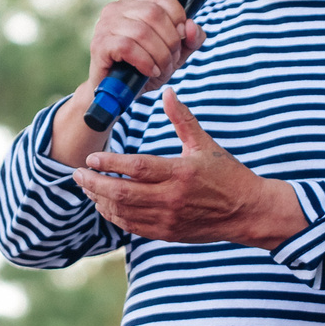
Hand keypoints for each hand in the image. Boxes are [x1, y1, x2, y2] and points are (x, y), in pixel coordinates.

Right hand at [47, 0, 205, 163]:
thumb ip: (190, 39)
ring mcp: (105, 25)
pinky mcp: (99, 44)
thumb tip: (191, 26)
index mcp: (135, 3)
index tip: (180, 38)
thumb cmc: (144, 69)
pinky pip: (127, 47)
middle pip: (154, 14)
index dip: (177, 15)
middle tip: (171, 61)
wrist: (116, 94)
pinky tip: (149, 71)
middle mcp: (117, 8)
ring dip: (159, 55)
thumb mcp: (174, 54)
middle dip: (170, 41)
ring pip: (142, 31)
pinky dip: (144, 61)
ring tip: (160, 69)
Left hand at [72, 91, 304, 249]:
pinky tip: (104, 205)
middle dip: (94, 184)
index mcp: (180, 173)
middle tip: (76, 175)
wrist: (247, 212)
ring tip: (86, 188)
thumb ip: (182, 119)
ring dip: (100, 200)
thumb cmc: (228, 174)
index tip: (90, 158)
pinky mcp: (167, 233)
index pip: (137, 168)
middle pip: (122, 193)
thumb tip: (167, 92)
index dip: (110, 163)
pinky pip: (133, 227)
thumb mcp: (205, 144)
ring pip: (123, 212)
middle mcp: (171, 198)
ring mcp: (168, 219)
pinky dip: (114, 216)